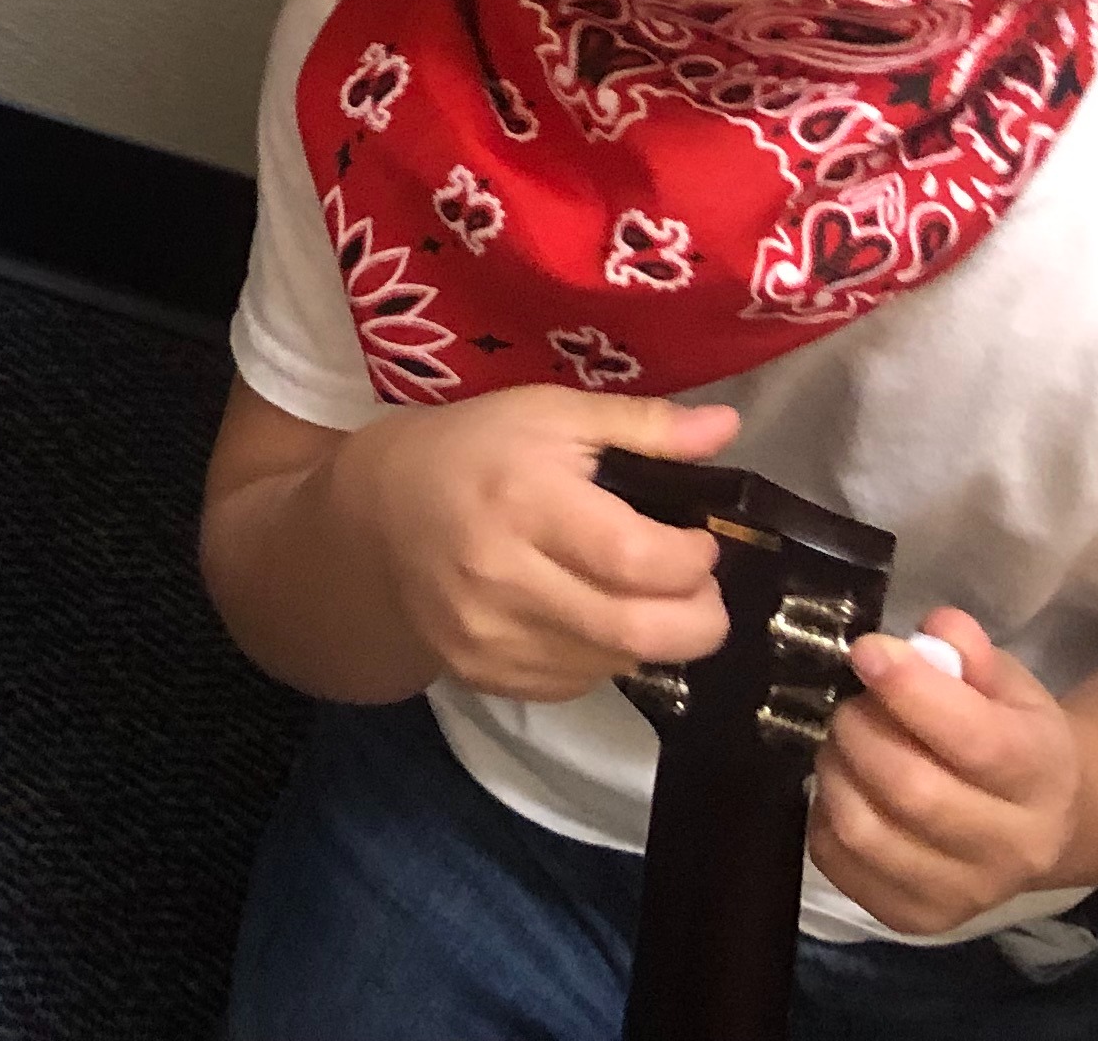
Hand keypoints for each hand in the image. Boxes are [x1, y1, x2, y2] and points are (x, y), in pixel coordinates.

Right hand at [333, 387, 741, 700]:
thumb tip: (727, 428)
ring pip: (616, 664)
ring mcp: (489, 638)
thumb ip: (641, 425)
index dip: (694, 558)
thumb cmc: (469, 451)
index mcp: (522, 501)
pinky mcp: (483, 677)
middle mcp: (503, 579)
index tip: (701, 541)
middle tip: (701, 589)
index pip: (640, 559)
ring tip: (640, 594)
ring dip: (652, 635)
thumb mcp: (548, 414)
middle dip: (699, 618)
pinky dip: (603, 655)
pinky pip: (577, 684)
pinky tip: (588, 614)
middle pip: (639, 631)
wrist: (371, 518)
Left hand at [809, 608, 1081, 935]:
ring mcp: (965, 893)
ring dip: (834, 771)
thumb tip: (935, 631)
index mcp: (1043, 776)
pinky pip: (837, 861)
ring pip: (865, 831)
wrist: (1038, 820)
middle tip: (850, 705)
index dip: (910, 690)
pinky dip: (822, 814)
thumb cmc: (1009, 735)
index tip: (866, 650)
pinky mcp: (914, 917)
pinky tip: (846, 789)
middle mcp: (1015, 847)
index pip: (975, 741)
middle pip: (912, 790)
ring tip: (844, 745)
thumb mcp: (1005, 683)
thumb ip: (971, 653)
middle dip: (860, 730)